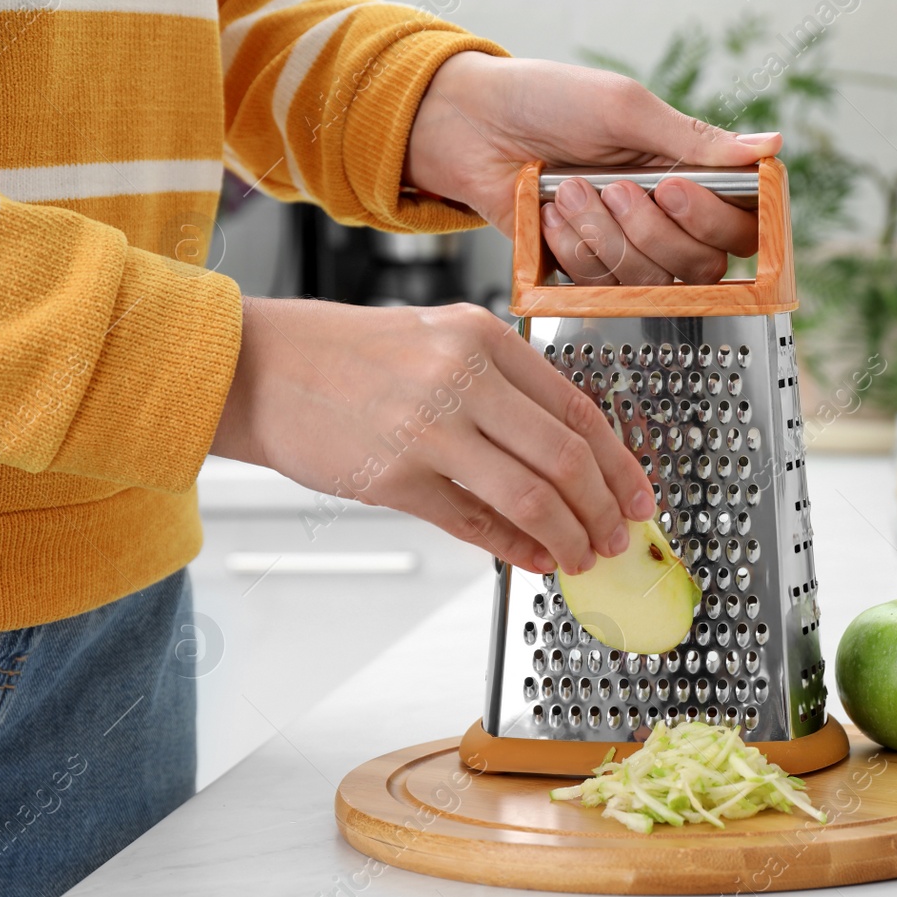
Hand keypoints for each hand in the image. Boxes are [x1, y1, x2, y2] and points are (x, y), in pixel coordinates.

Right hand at [210, 297, 653, 574]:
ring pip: (532, 497)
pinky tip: (534, 559)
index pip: (580, 409)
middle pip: (568, 457)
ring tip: (582, 556)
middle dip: (606, 509)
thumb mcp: (440, 342)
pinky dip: (516, 549)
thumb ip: (505, 391)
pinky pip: (476, 524)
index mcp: (484, 337)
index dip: (621, 462)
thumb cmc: (349, 355)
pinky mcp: (395, 478)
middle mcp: (464, 377)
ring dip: (569, 537)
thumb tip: (571, 456)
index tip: (640, 494)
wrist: (257, 364)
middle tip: (619, 537)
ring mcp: (430, 429)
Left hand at [404, 52, 780, 284]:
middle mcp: (667, 219)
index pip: (740, 226)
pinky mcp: (586, 271)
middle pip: (702, 265)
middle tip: (615, 186)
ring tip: (570, 190)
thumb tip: (770, 146)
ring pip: (651, 278)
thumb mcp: (625, 109)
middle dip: (653, 229)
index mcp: (688, 175)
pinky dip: (573, 247)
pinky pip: (601, 285)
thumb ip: (695, 139)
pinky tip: (550, 214)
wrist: (471, 125)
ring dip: (606, 233)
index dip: (716, 220)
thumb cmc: (547, 101)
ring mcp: (627, 249)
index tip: (676, 189)